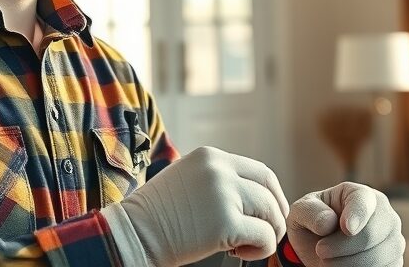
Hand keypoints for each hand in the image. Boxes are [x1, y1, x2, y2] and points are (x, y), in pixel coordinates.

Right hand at [115, 146, 289, 265]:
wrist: (134, 233)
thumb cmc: (157, 214)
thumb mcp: (187, 178)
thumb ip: (217, 179)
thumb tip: (252, 197)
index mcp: (211, 156)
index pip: (261, 172)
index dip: (273, 195)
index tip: (271, 213)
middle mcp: (219, 170)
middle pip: (269, 191)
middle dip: (275, 216)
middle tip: (266, 233)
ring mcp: (223, 195)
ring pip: (270, 214)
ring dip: (267, 234)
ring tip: (244, 245)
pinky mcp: (226, 223)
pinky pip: (263, 237)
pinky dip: (259, 250)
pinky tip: (238, 252)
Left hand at [287, 182, 403, 266]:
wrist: (321, 246)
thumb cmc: (314, 222)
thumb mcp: (302, 211)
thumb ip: (310, 212)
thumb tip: (329, 222)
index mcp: (361, 194)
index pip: (364, 202)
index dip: (357, 215)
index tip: (346, 228)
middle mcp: (385, 215)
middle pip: (371, 235)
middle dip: (341, 247)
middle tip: (321, 250)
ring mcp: (393, 240)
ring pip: (377, 258)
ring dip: (346, 264)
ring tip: (328, 261)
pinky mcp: (394, 262)